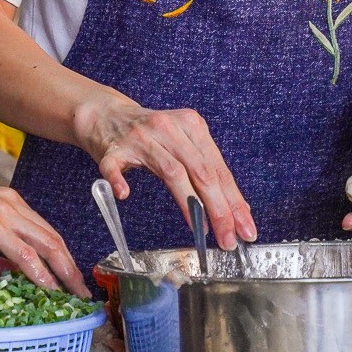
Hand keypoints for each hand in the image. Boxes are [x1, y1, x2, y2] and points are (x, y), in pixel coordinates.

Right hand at [0, 187, 86, 295]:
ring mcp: (4, 213)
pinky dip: (40, 273)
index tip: (71, 278)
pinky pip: (24, 254)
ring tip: (73, 293)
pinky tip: (49, 288)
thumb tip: (15, 277)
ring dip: (63, 272)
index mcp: (10, 204)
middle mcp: (12, 205)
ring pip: (46, 245)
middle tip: (83, 290)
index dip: (62, 258)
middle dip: (71, 267)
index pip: (45, 233)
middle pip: (53, 238)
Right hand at [71, 94, 254, 250]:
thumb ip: (204, 170)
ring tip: (200, 229)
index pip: (218, 169)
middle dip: (219, 209)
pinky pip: (115, 167)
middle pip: (201, 172)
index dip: (234, 201)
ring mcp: (140, 137)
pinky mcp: (113, 149)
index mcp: (191, 125)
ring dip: (189, 204)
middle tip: (227, 238)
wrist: (107, 113)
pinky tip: (124, 194)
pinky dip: (118, 180)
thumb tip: (232, 208)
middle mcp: (169, 128)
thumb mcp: (182, 142)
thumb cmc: (150, 134)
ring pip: (171, 171)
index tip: (245, 227)